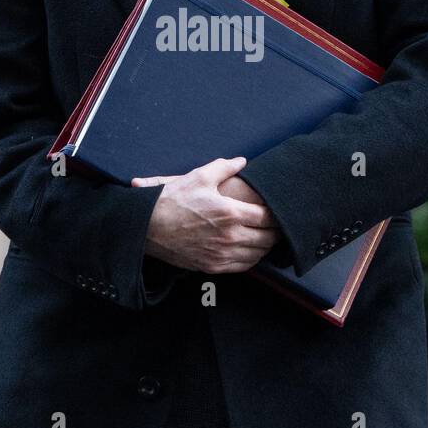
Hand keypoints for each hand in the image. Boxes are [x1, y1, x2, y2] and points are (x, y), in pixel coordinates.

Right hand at [131, 156, 281, 274]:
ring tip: (266, 236)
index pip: (268, 218)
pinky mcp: (212, 266)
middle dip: (276, 231)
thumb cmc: (173, 200)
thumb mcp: (199, 177)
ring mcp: (221, 255)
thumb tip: (241, 161)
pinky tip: (250, 249)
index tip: (279, 210)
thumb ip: (224, 167)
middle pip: (267, 239)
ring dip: (265, 246)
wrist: (147, 227)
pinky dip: (252, 258)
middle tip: (278, 224)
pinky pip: (243, 266)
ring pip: (258, 255)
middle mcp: (230, 237)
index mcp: (231, 213)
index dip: (277, 214)